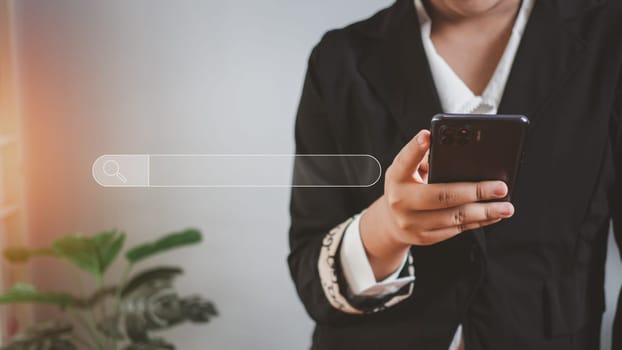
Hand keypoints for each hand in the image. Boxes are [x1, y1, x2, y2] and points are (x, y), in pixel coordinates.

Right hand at [360, 129, 513, 278]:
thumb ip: (426, 159)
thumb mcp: (408, 171)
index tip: (427, 135)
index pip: (405, 160)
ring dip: (484, 212)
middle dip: (475, 191)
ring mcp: (412, 222)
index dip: (415, 148)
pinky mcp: (425, 237)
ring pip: (454, 217)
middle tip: (501, 187)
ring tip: (506, 207)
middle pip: (441, 195)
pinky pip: (456, 230)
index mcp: (396, 177)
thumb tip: (462, 153)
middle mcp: (400, 200)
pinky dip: (478, 222)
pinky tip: (494, 215)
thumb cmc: (407, 187)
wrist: (391, 222)